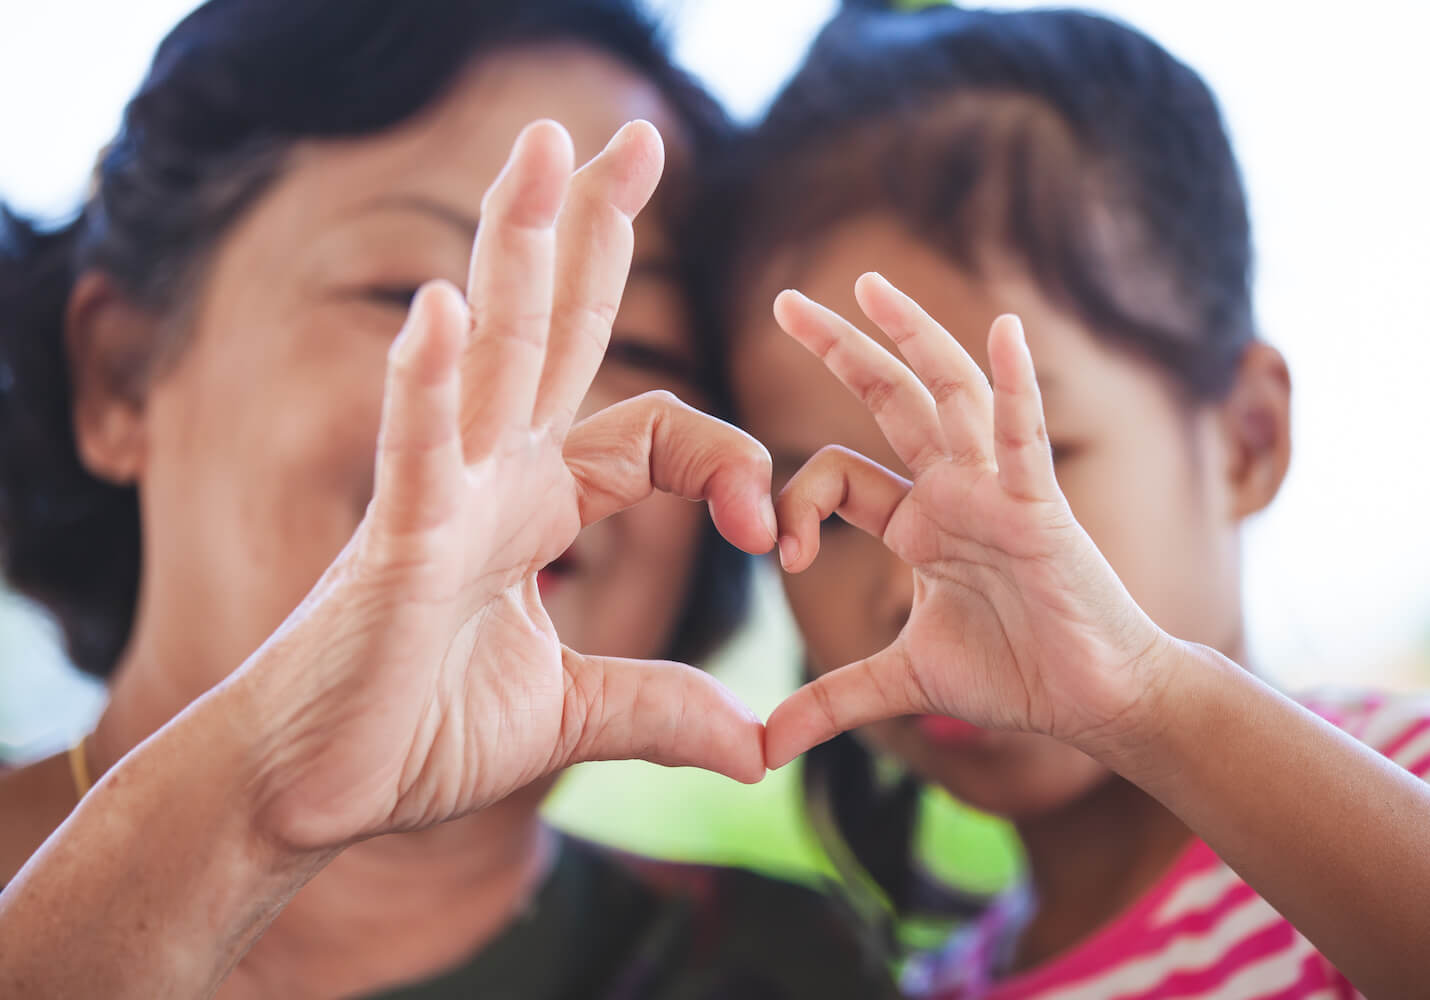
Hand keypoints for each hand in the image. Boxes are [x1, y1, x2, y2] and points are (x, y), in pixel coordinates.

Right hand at [239, 120, 774, 850]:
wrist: (314, 789)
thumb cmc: (417, 734)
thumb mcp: (571, 717)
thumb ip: (660, 708)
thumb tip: (754, 747)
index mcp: (539, 505)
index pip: (656, 434)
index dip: (728, 461)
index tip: (768, 531)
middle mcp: (493, 477)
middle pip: (555, 332)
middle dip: (592, 232)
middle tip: (628, 135)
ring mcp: (441, 499)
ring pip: (491, 357)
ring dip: (515, 249)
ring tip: (542, 146)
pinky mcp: (394, 545)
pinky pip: (415, 451)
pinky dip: (426, 383)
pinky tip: (442, 308)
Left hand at [763, 273, 1171, 768]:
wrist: (1095, 701)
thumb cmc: (1014, 676)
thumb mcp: (903, 682)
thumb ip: (832, 701)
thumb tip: (762, 749)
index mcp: (918, 521)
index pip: (839, 475)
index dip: (794, 501)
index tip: (778, 554)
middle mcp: (952, 491)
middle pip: (890, 400)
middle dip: (841, 350)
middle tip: (786, 300)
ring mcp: (996, 491)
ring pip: (950, 397)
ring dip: (913, 339)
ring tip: (871, 286)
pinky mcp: (1040, 509)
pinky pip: (1024, 439)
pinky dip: (1015, 386)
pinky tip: (1002, 330)